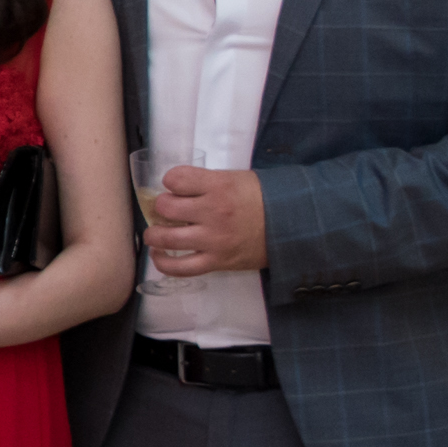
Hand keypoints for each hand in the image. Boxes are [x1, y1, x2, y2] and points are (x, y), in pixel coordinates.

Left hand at [145, 166, 267, 277]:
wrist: (292, 225)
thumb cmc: (263, 199)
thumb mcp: (236, 178)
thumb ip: (206, 182)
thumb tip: (177, 189)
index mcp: (219, 186)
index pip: (176, 178)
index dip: (170, 180)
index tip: (175, 186)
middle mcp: (213, 212)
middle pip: (166, 208)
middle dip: (161, 206)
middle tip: (166, 209)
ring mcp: (214, 240)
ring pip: (166, 239)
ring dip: (154, 235)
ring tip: (156, 233)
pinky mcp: (216, 262)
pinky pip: (180, 268)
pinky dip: (163, 263)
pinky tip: (159, 256)